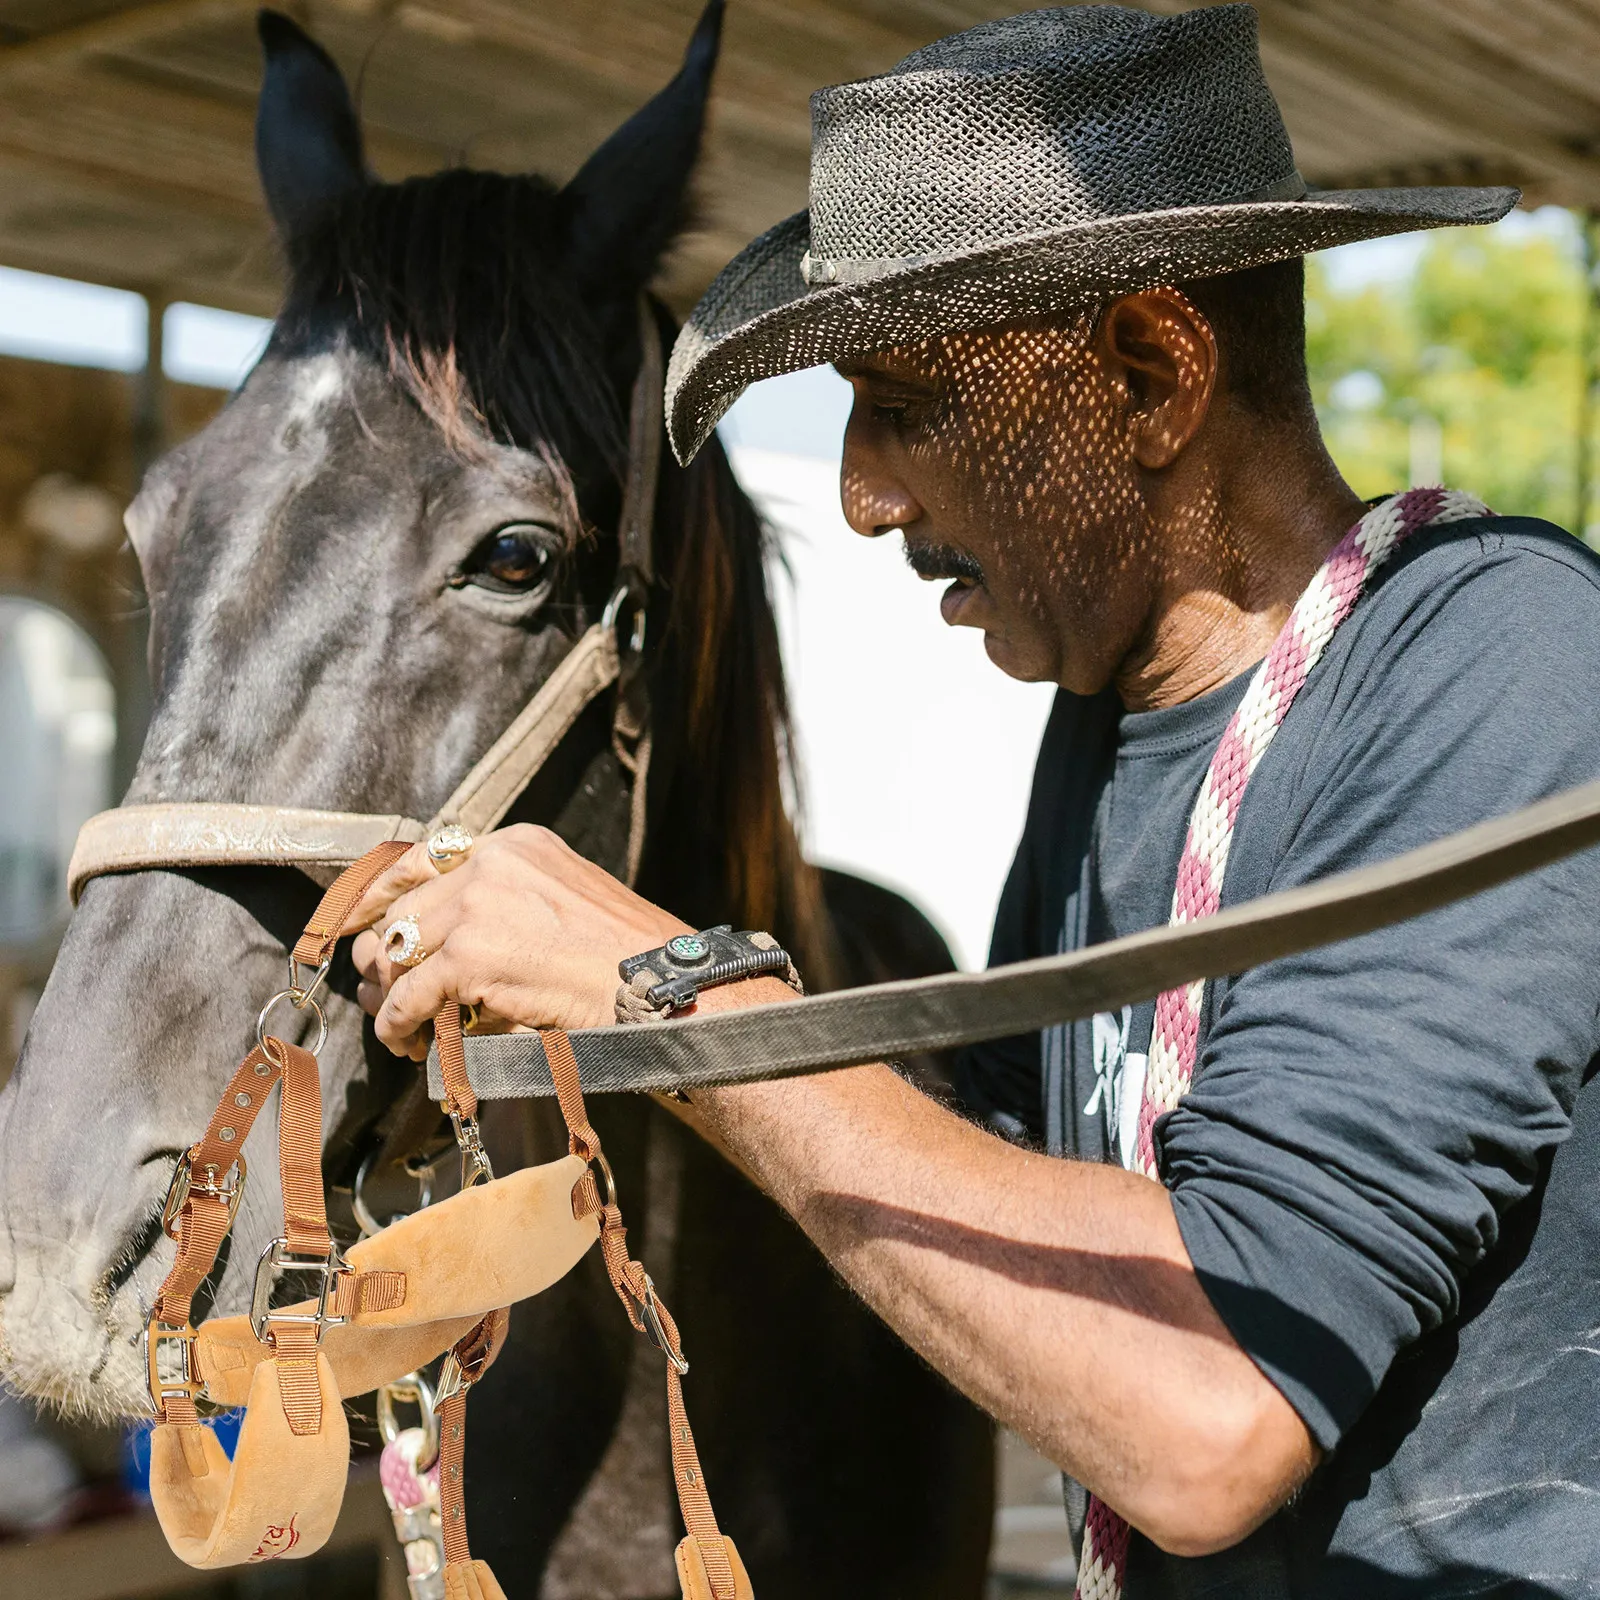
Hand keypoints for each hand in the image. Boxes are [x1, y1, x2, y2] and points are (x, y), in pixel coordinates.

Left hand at [345, 825, 688, 1058]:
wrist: (658, 982)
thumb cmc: (628, 955)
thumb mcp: (567, 898)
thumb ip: (511, 901)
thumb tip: (452, 939)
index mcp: (516, 844)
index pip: (423, 858)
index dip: (381, 892)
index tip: (359, 918)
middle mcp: (491, 864)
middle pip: (404, 911)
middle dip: (385, 957)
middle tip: (384, 992)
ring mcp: (477, 908)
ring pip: (397, 953)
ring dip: (389, 995)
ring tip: (398, 1026)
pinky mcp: (470, 958)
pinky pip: (408, 997)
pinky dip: (398, 1024)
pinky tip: (405, 1043)